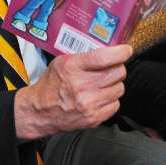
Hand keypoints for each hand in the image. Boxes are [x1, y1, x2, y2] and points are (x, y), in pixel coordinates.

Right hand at [14, 44, 131, 139]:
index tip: (125, 50)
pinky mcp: (93, 118)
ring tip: (103, 83)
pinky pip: (115, 104)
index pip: (105, 57)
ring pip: (119, 88)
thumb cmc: (52, 84)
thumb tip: (109, 48)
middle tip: (112, 67)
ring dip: (114, 84)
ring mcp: (88, 104)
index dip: (121, 52)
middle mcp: (81, 86)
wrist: (39, 111)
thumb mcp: (62, 61)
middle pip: (117, 72)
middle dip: (118, 67)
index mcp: (73, 67)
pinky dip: (111, 99)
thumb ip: (84, 55)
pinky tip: (100, 96)